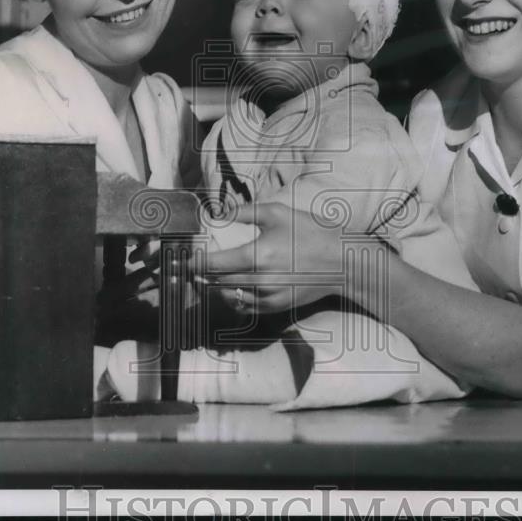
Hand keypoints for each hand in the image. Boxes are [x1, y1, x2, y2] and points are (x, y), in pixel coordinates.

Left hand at [195, 202, 348, 312]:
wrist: (341, 262)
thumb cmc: (310, 232)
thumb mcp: (277, 213)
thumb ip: (244, 212)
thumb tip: (218, 214)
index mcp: (256, 255)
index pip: (212, 264)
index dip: (192, 263)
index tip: (180, 261)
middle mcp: (259, 281)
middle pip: (216, 282)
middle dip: (198, 276)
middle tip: (185, 269)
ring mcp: (267, 297)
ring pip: (228, 296)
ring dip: (213, 288)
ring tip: (203, 278)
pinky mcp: (275, 307)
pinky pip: (245, 307)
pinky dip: (232, 298)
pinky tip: (228, 288)